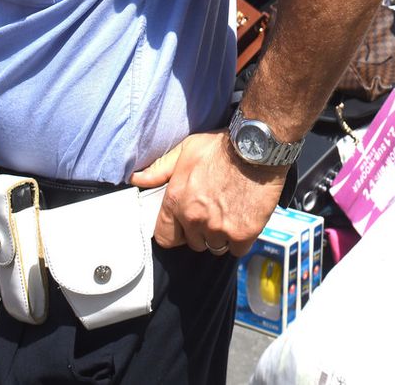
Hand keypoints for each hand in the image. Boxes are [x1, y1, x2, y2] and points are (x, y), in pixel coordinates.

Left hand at [131, 131, 286, 256]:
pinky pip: (237, 249)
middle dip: (203, 231)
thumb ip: (160, 168)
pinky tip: (246, 220)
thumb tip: (137, 178)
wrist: (258, 147)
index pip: (165, 237)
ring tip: (232, 214)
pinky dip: (241, 239)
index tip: (187, 226)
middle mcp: (194, 219)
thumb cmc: (222, 146)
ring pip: (216, 246)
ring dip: (222, 236)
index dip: (177, 233)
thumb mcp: (186, 149)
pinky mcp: (242, 233)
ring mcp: (219, 228)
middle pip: (194, 243)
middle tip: (216, 212)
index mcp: (177, 201)